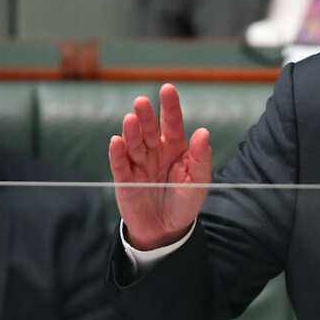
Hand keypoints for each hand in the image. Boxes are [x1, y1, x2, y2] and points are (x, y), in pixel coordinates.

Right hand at [109, 83, 212, 249]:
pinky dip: (117, 153)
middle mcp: (155, 151)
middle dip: (146, 115)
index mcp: (175, 148)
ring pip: (133, 143)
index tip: (167, 89)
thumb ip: (201, 158)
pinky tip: (116, 141)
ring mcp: (138, 164)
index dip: (170, 106)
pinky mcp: (125, 180)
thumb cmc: (184, 203)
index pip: (172, 123)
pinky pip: (119, 164)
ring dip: (131, 131)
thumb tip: (203, 132)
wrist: (166, 231)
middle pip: (149, 129)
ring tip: (131, 119)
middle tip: (142, 102)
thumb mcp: (199, 182)